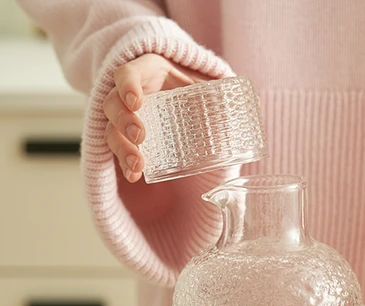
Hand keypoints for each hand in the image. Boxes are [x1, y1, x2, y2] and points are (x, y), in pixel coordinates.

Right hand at [104, 53, 213, 181]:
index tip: (137, 102)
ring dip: (122, 148)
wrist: (190, 97)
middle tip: (141, 136)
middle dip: (124, 121)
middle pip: (113, 103)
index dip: (127, 86)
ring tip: (138, 166)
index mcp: (147, 71)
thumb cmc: (195, 86)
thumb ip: (223, 93)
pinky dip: (125, 164)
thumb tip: (253, 105)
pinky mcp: (128, 137)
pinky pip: (120, 149)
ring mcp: (127, 116)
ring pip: (111, 129)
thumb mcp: (207, 83)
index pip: (127, 73)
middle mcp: (131, 93)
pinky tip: (134, 176)